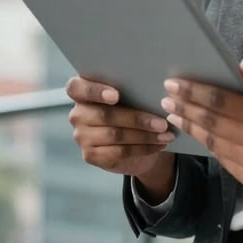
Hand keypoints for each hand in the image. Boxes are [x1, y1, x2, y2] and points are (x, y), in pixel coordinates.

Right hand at [66, 76, 176, 196]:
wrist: (135, 139)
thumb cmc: (133, 107)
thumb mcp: (133, 94)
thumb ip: (134, 87)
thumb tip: (158, 87)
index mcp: (82, 92)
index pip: (76, 88)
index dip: (94, 91)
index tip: (116, 95)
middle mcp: (78, 114)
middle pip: (104, 115)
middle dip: (136, 119)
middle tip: (161, 122)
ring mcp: (82, 136)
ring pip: (114, 135)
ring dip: (144, 135)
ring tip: (165, 133)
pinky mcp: (91, 155)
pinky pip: (118, 152)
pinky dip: (143, 148)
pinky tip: (159, 144)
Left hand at [161, 57, 242, 206]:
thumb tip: (242, 64)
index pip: (222, 101)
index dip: (195, 92)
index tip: (175, 83)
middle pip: (211, 122)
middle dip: (186, 108)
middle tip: (166, 97)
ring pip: (212, 142)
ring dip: (191, 127)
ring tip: (173, 115)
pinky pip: (221, 158)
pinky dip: (206, 144)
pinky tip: (196, 132)